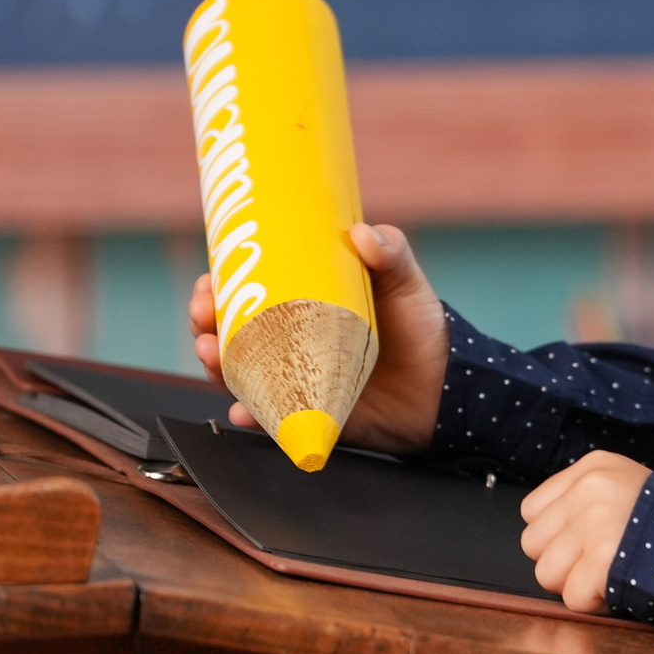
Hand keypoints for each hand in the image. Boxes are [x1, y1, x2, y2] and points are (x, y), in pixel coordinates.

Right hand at [189, 223, 450, 452]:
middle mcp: (293, 342)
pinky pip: (272, 419)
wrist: (450, 388)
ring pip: (241, 374)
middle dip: (205, 326)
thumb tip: (362, 233)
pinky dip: (253, 417)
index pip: (248, 291)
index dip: (219, 287)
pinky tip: (243, 411)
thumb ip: (391, 252)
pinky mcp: (310, 415)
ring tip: (211, 355)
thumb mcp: (405, 282)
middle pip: (232, 333)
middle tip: (203, 319)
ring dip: (216, 366)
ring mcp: (298, 380)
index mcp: (304, 304)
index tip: (209, 281)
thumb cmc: (423, 329)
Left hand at [520, 451, 650, 612]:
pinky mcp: (604, 560)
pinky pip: (572, 598)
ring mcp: (596, 523)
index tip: (587, 540)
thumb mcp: (627, 488)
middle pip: (533, 544)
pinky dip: (595, 603)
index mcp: (593, 468)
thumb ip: (583, 501)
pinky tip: (620, 586)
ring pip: (546, 573)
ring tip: (611, 573)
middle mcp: (590, 490)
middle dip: (562, 562)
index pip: (532, 510)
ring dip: (576, 584)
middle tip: (600, 561)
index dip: (558, 534)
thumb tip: (541, 537)